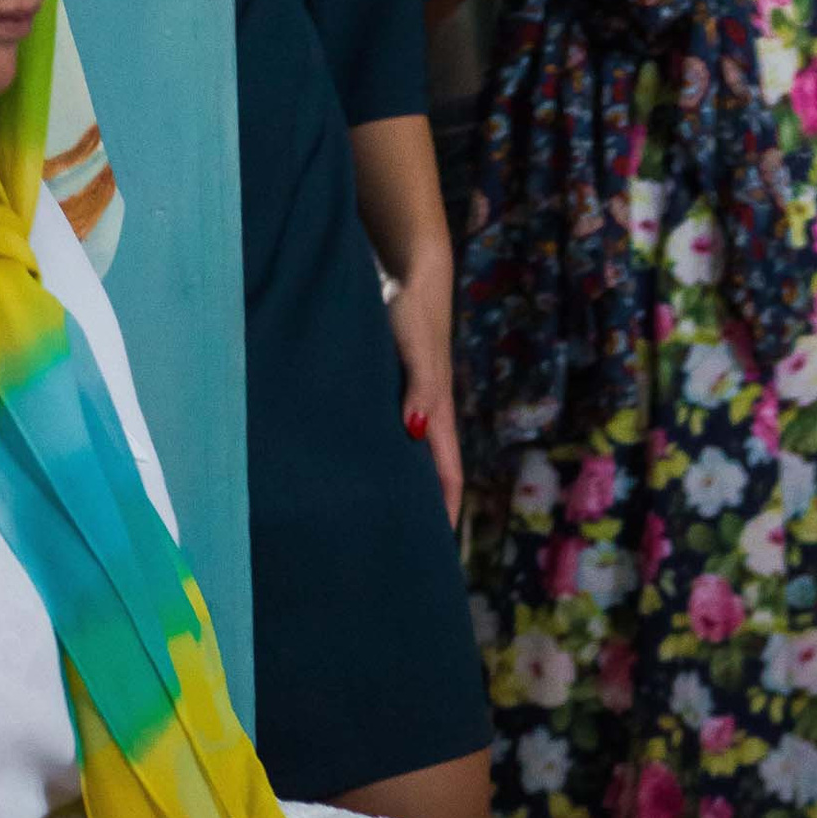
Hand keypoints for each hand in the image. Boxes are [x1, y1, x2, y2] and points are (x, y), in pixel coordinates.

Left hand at [386, 255, 462, 525]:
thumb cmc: (415, 312)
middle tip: (412, 538)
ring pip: (412, 450)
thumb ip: (420, 389)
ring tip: (390, 509)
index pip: (447, 473)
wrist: (412, 273)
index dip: (446, 508)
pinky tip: (369, 458)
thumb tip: (416, 432)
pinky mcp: (396, 385)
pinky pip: (394, 429)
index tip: (439, 543)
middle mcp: (428, 412)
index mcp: (439, 412)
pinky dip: (389, 450)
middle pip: (432, 468)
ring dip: (406, 478)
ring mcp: (413, 399)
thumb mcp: (417, 351)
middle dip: (427, 503)